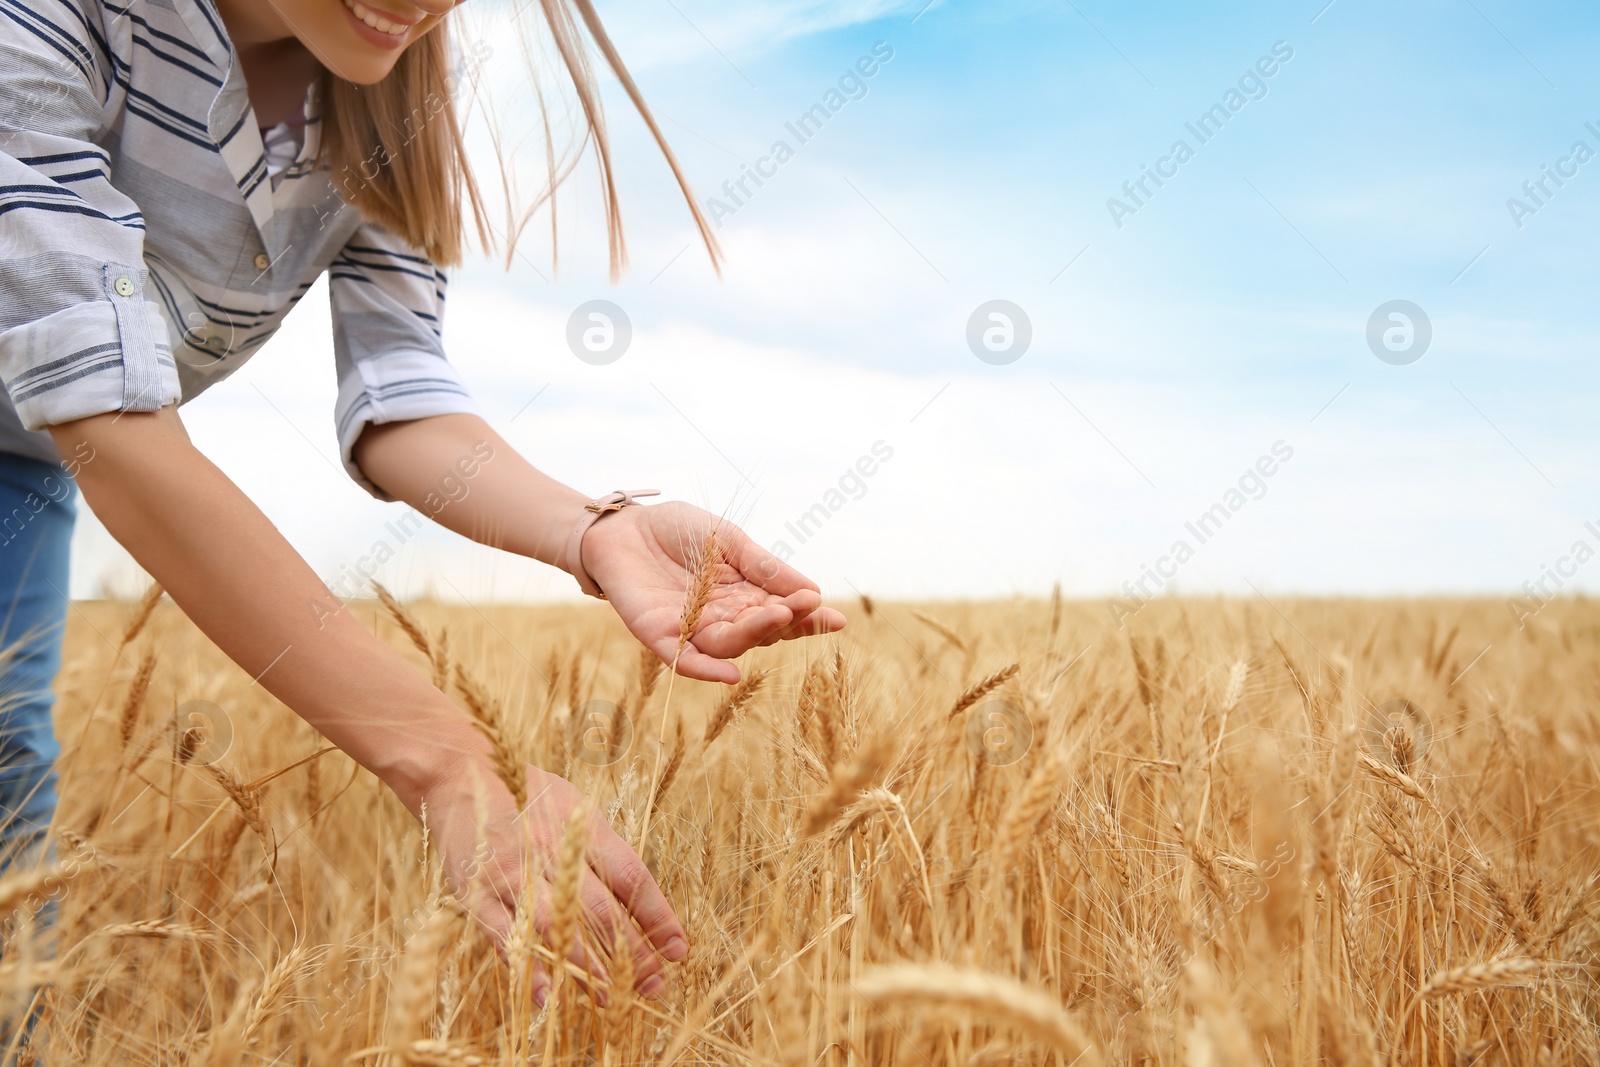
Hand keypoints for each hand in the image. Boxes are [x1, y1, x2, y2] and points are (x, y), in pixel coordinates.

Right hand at [425, 760, 686, 1004]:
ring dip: (587, 968)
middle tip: (654, 985)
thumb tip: (637, 897)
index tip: (677, 948)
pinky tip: (548, 995)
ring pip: (556, 928)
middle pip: (600, 909)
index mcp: (582, 827)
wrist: (457, 773)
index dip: (657, 915)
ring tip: (611, 999)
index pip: (630, 876)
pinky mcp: (476, 893)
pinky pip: (505, 936)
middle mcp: (551, 850)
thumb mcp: (573, 805)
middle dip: (631, 953)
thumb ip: (601, 847)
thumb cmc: (525, 792)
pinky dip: (527, 967)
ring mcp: (513, 873)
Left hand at [581, 501, 846, 682]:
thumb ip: (763, 566)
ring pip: (729, 645)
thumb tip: (813, 590)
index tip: (835, 617)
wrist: (622, 525)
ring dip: (754, 634)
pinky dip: (706, 671)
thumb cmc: (676, 530)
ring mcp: (691, 629)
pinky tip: (730, 675)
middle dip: (785, 621)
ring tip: (777, 614)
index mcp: (744, 595)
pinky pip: (684, 661)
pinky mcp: (658, 635)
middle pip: (760, 631)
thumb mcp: (728, 541)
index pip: (782, 612)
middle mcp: (722, 618)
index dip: (807, 617)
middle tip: (803, 606)